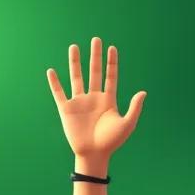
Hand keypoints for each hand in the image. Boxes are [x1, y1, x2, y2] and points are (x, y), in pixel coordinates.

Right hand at [47, 38, 145, 160]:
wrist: (94, 155)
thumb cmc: (112, 142)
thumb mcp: (127, 124)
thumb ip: (135, 107)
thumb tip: (143, 92)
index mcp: (108, 100)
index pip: (110, 76)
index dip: (111, 63)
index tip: (112, 48)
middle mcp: (93, 98)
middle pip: (94, 72)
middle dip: (95, 56)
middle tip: (96, 39)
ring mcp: (79, 102)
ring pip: (76, 77)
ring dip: (75, 62)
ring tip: (74, 46)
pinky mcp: (66, 110)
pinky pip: (59, 93)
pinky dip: (55, 83)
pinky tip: (51, 71)